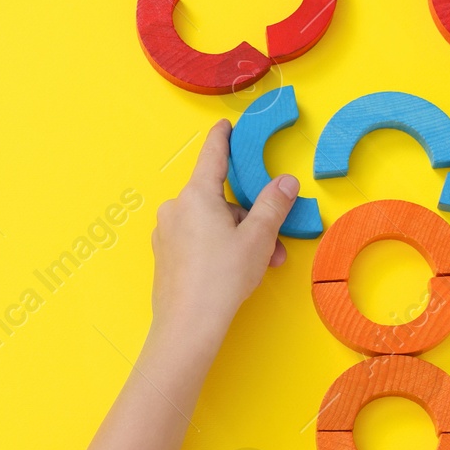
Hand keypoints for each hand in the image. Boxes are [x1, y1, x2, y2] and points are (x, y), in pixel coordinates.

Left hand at [149, 120, 297, 341]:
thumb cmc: (223, 277)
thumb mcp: (258, 238)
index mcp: (196, 195)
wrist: (188, 325)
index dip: (223, 138)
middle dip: (250, 217)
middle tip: (273, 243)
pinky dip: (219, 248)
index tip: (226, 125)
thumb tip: (286, 181)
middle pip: (219, 199)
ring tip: (261, 264)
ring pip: (210, 224)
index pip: (212, 155)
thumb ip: (273, 205)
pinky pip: (196, 240)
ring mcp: (166, 233)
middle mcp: (176, 208)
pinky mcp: (164, 255)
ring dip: (239, 237)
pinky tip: (235, 272)